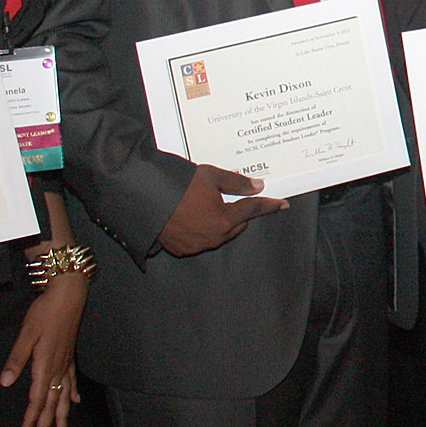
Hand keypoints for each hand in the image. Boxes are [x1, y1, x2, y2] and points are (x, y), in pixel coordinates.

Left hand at [2, 272, 83, 426]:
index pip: (37, 401)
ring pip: (64, 397)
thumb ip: (16, 360)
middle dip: (47, 426)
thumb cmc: (45, 312)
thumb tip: (5, 383)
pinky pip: (71, 382)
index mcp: (45, 366)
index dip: (31, 420)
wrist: (68, 295)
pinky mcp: (69, 356)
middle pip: (52, 404)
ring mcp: (66, 363)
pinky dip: (72, 395)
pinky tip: (74, 403)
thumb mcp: (25, 335)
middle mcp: (57, 369)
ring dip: (62, 417)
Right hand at [156, 164, 287, 256]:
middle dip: (238, 213)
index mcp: (223, 220)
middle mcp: (213, 237)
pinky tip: (192, 216)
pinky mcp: (182, 249)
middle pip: (237, 225)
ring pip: (220, 234)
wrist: (143, 196)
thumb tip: (257, 186)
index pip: (252, 210)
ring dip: (220, 222)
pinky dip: (202, 230)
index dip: (269, 205)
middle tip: (230, 198)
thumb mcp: (210, 176)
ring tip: (205, 205)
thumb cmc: (177, 184)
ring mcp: (197, 246)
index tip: (282, 204)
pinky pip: (201, 240)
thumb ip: (237, 183)